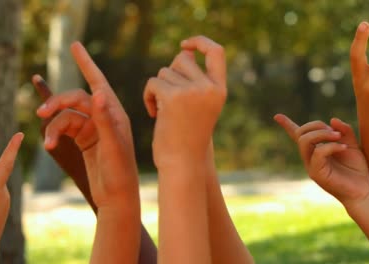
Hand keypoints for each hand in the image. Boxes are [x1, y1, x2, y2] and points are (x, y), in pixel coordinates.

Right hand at [36, 42, 138, 209]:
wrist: (116, 196)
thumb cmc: (120, 171)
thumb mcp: (113, 146)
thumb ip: (105, 120)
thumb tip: (98, 93)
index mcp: (115, 113)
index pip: (99, 82)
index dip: (86, 63)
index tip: (73, 45)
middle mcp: (105, 116)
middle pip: (76, 99)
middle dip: (58, 103)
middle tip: (42, 113)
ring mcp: (93, 127)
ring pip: (66, 116)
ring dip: (54, 126)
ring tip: (47, 142)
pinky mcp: (84, 139)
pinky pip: (63, 128)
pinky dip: (54, 134)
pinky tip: (48, 145)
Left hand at [143, 36, 226, 167]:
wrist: (183, 163)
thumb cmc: (188, 137)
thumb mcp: (198, 105)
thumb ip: (195, 79)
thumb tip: (184, 50)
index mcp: (219, 89)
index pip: (216, 51)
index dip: (200, 42)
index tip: (185, 45)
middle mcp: (209, 88)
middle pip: (182, 59)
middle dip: (170, 74)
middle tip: (168, 98)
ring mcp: (192, 91)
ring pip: (165, 71)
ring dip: (158, 88)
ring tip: (163, 110)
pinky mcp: (173, 97)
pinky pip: (153, 82)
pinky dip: (148, 96)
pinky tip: (154, 113)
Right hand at [275, 114, 368, 205]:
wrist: (363, 192)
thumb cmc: (356, 170)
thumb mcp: (352, 145)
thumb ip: (344, 131)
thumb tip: (332, 119)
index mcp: (315, 150)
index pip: (297, 136)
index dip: (287, 125)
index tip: (277, 116)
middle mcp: (309, 157)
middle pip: (301, 134)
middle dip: (316, 126)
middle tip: (335, 132)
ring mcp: (311, 166)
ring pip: (305, 141)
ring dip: (322, 133)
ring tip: (338, 136)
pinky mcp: (316, 174)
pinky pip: (318, 153)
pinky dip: (331, 146)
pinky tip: (343, 148)